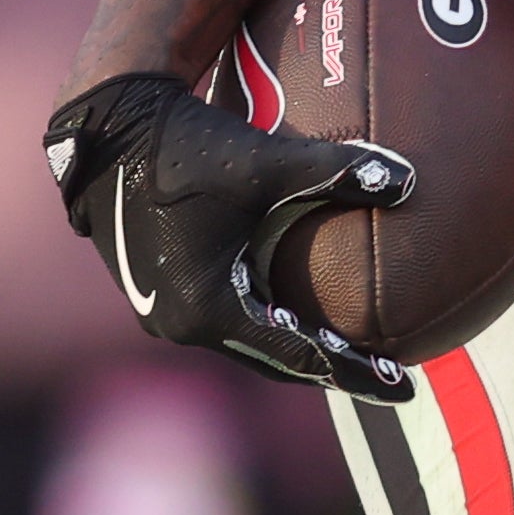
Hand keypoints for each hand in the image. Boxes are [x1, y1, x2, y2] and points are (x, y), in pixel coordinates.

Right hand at [44, 70, 419, 401]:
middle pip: (274, 362)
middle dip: (331, 368)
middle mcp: (182, 323)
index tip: (404, 385)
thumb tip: (406, 181)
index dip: (356, 372)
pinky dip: (266, 323)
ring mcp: (165, 312)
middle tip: (387, 374)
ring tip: (348, 349)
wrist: (107, 129)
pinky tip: (296, 307)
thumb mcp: (266, 161)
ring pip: (248, 343)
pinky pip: (226, 320)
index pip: (299, 356)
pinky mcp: (157, 292)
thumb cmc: (186, 144)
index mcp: (209, 308)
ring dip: (295, 348)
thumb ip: (336, 172)